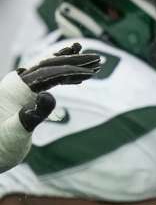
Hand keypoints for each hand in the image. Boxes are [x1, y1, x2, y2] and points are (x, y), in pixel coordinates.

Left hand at [0, 43, 102, 169]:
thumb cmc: (1, 145)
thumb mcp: (17, 131)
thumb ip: (34, 114)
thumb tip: (49, 95)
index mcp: (16, 88)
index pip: (49, 72)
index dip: (72, 70)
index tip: (93, 73)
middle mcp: (18, 84)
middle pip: (50, 65)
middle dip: (74, 60)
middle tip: (97, 58)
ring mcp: (21, 90)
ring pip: (50, 70)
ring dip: (71, 65)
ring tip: (91, 60)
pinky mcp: (26, 98)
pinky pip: (48, 82)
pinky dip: (65, 78)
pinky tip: (78, 80)